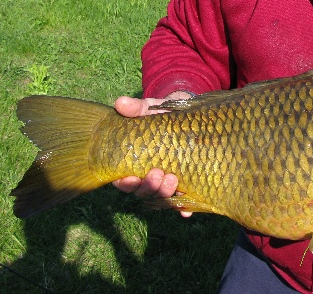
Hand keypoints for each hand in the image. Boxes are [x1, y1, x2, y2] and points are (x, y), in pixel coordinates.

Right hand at [111, 91, 193, 217]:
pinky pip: (184, 201)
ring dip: (165, 194)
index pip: (123, 180)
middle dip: (149, 188)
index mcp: (135, 162)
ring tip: (174, 180)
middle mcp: (149, 175)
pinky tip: (187, 210)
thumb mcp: (152, 108)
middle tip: (158, 175)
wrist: (192, 115)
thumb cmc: (165, 114)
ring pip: (161, 197)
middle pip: (143, 192)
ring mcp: (168, 181)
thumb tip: (120, 102)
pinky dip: (184, 208)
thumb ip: (137, 108)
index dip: (125, 183)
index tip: (131, 177)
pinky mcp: (187, 183)